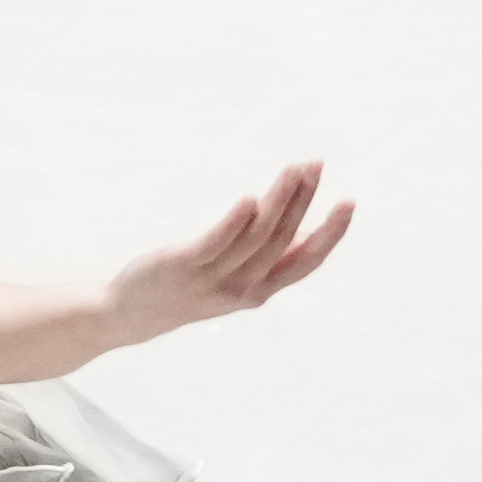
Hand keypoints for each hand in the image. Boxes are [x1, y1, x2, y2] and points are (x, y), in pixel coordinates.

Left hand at [102, 160, 354, 348]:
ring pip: (254, 237)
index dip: (330, 234)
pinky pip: (214, 244)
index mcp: (261, 290)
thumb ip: (268, 258)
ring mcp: (212, 278)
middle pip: (281, 240)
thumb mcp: (236, 278)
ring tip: (292, 169)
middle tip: (316, 166)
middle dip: (302, 201)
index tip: (348, 203)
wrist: (133, 314)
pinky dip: (234, 222)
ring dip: (277, 201)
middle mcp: (242, 288)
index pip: (305, 261)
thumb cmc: (190, 288)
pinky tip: (248, 199)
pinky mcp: (183, 266)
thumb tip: (302, 228)